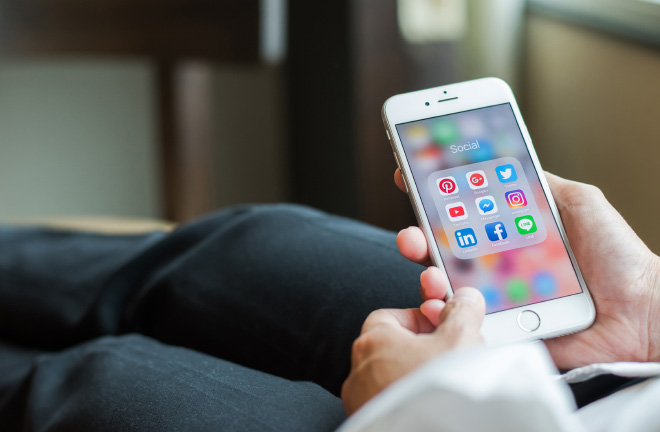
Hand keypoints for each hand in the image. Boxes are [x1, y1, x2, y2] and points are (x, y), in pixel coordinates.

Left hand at [341, 287, 484, 414]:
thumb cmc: (436, 392)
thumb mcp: (460, 340)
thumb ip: (462, 312)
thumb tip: (464, 299)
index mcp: (372, 341)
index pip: (390, 316)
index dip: (421, 318)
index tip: (443, 323)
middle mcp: (360, 371)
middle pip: (392, 347)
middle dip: (422, 346)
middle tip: (451, 353)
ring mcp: (363, 401)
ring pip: (392, 377)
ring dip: (416, 374)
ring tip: (446, 381)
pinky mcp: (371, 424)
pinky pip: (391, 401)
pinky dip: (411, 397)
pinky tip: (434, 402)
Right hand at [394, 169, 659, 366]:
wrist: (645, 311)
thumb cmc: (619, 258)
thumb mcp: (579, 203)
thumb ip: (541, 184)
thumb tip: (509, 159)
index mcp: (510, 237)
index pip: (463, 218)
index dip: (433, 199)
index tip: (409, 178)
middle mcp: (498, 268)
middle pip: (444, 252)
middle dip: (418, 239)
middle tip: (413, 235)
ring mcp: (497, 301)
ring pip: (447, 289)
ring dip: (426, 276)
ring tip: (430, 271)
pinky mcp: (503, 331)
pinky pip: (465, 326)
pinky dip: (443, 316)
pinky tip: (440, 304)